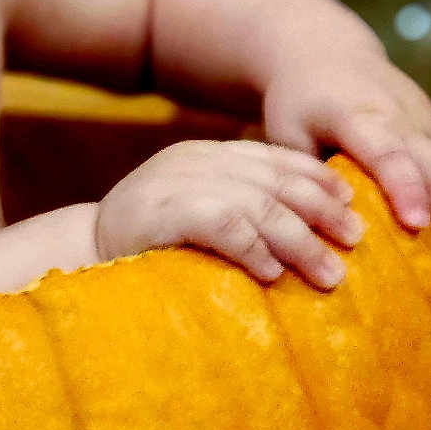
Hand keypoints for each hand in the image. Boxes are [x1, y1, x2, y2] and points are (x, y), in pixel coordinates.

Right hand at [95, 139, 363, 289]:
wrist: (74, 258)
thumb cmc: (142, 249)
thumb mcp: (193, 215)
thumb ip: (236, 210)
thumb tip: (306, 229)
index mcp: (203, 155)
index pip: (273, 158)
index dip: (318, 180)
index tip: (351, 207)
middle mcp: (192, 161)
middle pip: (274, 180)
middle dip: (321, 211)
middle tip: (356, 243)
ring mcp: (174, 184)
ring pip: (258, 204)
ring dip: (299, 241)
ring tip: (328, 273)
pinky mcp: (160, 213)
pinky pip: (222, 225)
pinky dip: (254, 249)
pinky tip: (273, 273)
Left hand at [263, 41, 430, 273]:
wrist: (326, 52)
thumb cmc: (298, 101)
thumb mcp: (286, 132)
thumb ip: (304, 176)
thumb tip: (321, 228)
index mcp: (358, 113)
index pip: (387, 151)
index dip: (403, 187)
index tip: (416, 224)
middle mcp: (400, 115)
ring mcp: (423, 121)